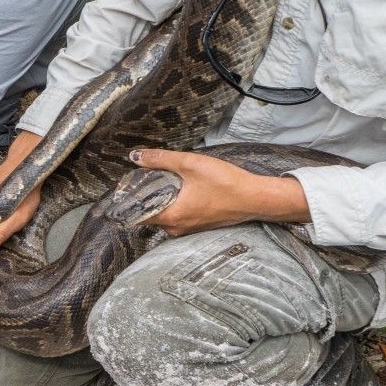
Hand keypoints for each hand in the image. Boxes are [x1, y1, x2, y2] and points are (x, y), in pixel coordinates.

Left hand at [128, 147, 310, 234]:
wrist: (256, 198)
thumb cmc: (226, 183)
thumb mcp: (191, 164)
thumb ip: (161, 159)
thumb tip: (135, 156)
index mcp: (171, 217)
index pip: (137, 214)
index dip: (130, 199)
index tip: (129, 184)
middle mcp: (177, 228)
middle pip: (149, 214)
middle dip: (146, 196)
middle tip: (147, 176)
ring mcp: (189, 229)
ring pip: (164, 215)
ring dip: (161, 199)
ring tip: (164, 179)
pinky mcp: (199, 226)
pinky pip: (178, 216)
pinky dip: (175, 203)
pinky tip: (182, 188)